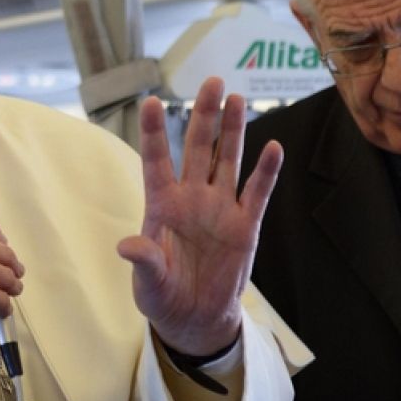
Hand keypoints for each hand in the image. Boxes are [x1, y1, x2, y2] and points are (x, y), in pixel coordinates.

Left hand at [117, 77, 282, 355]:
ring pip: (227, 161)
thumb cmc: (163, 296)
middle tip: (211, 81)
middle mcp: (191, 198)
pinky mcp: (246, 226)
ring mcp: (220, 208)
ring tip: (237, 99)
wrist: (196, 319)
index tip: (149, 101)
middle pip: (197, 148)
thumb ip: (144, 261)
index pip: (155, 161)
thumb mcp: (147, 283)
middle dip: (203, 115)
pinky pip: (257, 193)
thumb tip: (127, 245)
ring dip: (233, 131)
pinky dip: (266, 172)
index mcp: (161, 205)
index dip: (152, 132)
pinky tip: (274, 147)